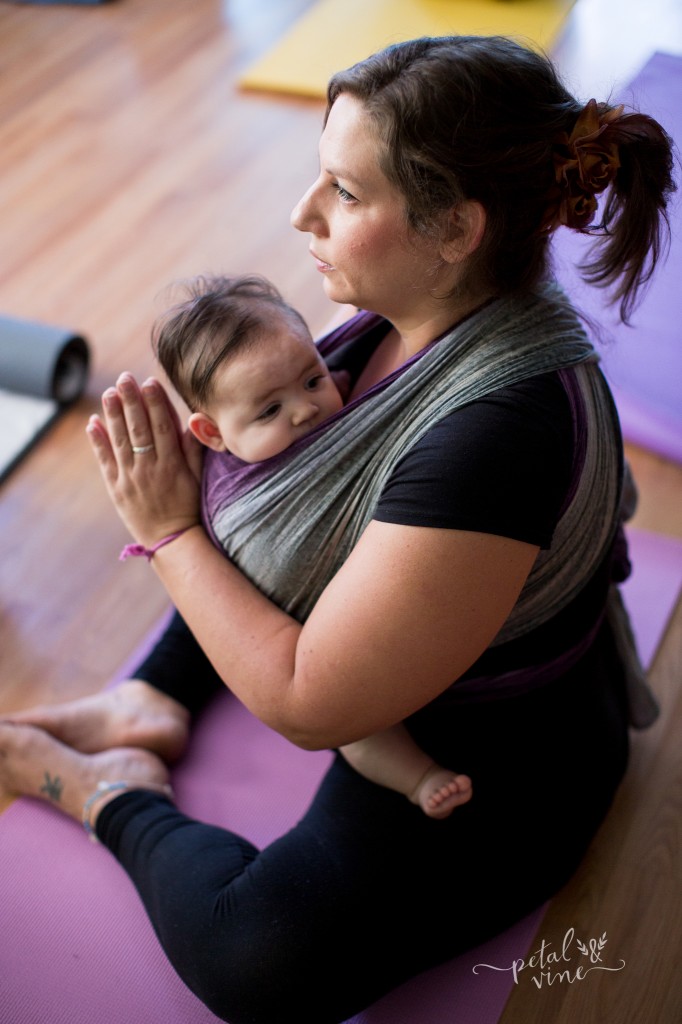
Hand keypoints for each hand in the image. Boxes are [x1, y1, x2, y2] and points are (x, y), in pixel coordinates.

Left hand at [87, 373, 202, 546]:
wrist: (171, 539)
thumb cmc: (187, 505)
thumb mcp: (197, 478)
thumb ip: (193, 449)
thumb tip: (193, 420)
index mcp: (172, 464)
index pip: (163, 426)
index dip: (155, 402)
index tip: (149, 382)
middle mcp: (150, 469)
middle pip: (139, 429)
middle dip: (131, 401)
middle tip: (124, 378)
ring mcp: (131, 478)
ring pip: (120, 441)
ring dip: (113, 415)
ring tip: (108, 393)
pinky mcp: (116, 488)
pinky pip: (105, 461)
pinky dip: (98, 442)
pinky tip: (92, 422)